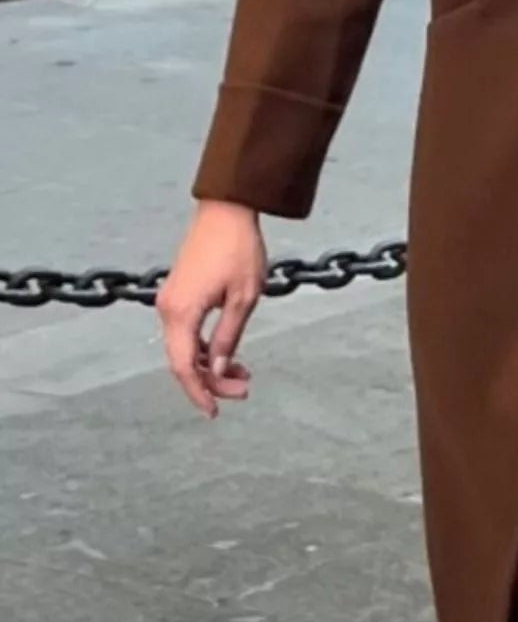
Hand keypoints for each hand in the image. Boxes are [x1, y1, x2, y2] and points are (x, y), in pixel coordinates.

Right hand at [157, 200, 266, 416]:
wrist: (226, 210)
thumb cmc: (239, 250)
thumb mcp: (243, 298)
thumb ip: (228, 337)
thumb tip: (219, 369)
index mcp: (181, 312)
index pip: (183, 366)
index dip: (198, 392)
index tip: (215, 411)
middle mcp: (168, 310)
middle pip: (183, 361)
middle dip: (212, 381)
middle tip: (245, 388)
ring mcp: (171, 301)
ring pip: (185, 348)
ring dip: (211, 364)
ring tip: (244, 373)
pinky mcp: (178, 294)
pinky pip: (186, 332)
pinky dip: (205, 347)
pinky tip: (228, 354)